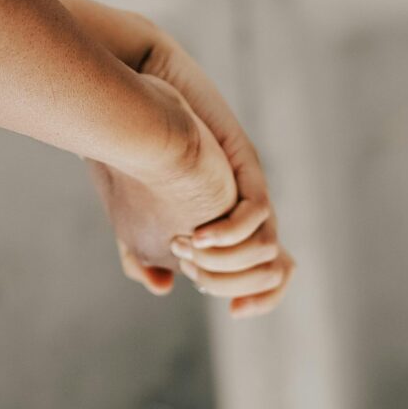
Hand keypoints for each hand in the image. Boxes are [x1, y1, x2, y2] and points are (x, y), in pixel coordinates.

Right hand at [84, 13, 293, 311]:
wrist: (137, 94)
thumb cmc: (129, 153)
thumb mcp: (134, 215)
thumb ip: (146, 252)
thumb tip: (164, 286)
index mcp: (224, 224)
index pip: (262, 274)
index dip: (259, 299)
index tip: (234, 314)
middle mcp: (245, 208)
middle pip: (278, 267)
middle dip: (255, 290)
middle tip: (218, 298)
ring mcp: (248, 186)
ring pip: (271, 245)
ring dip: (233, 265)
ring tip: (191, 256)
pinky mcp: (247, 164)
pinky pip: (260, 213)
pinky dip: (233, 234)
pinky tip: (196, 238)